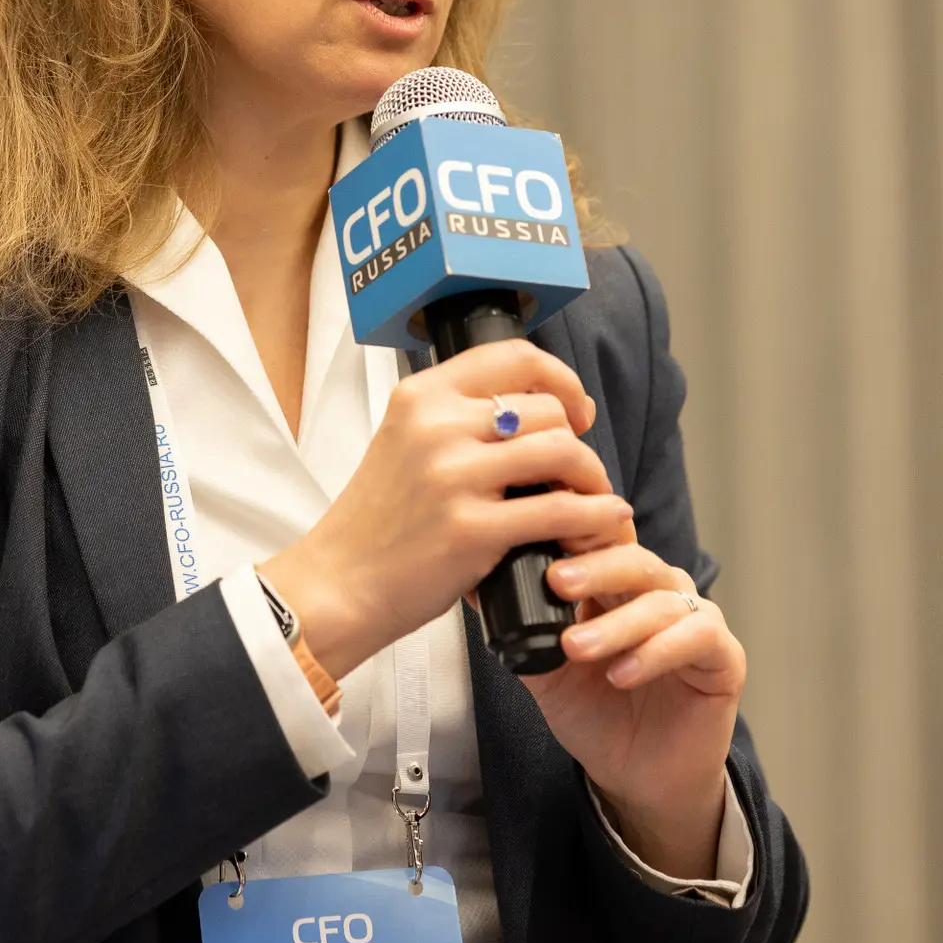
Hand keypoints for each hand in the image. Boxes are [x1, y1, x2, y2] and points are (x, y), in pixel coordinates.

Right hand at [263, 341, 631, 680]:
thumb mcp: (403, 444)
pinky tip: (605, 522)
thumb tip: (532, 410)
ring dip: (592, 475)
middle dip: (578, 439)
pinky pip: (559, 511)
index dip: (561, 380)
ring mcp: (453, 477)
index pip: (515, 357)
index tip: (575, 410)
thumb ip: (455, 420)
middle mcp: (436, 425)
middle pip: (546, 408)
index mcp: (421, 397)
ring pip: (561, 451)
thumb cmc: (376, 523)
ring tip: (594, 496)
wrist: (338, 584)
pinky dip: (595, 516)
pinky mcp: (471, 529)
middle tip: (580, 470)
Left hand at [529, 540, 746, 878]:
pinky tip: (622, 672)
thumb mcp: (546, 672)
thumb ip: (520, 631)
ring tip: (576, 646)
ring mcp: (695, 619)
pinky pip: (697, 637)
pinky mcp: (724, 656)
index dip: (575, 533)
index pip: (601, 542)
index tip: (538, 537)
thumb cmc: (598, 716)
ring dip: (616, 622)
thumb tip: (473, 590)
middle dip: (592, 566)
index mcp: (617, 586)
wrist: (639, 779)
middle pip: (632, 558)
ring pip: (660, 599)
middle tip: (555, 580)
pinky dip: (656, 651)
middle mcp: (659, 593)